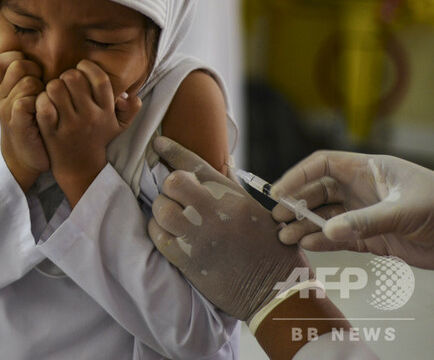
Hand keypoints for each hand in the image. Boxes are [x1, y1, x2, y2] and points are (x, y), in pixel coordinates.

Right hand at [0, 51, 48, 190]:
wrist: (24, 159)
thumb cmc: (32, 125)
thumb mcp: (24, 98)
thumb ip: (25, 78)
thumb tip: (41, 55)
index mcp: (2, 87)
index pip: (3, 58)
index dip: (20, 58)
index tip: (33, 72)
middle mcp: (1, 95)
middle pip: (18, 65)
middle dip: (36, 72)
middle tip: (42, 89)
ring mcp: (6, 109)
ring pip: (27, 82)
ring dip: (41, 90)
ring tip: (44, 103)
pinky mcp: (16, 123)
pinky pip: (26, 101)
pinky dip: (40, 104)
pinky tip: (44, 114)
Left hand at [35, 60, 140, 205]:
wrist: (80, 167)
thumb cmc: (97, 138)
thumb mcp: (119, 125)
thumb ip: (131, 109)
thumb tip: (131, 96)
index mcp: (106, 111)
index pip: (99, 79)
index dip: (88, 67)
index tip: (81, 68)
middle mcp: (89, 117)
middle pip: (73, 78)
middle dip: (67, 75)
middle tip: (65, 83)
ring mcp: (70, 125)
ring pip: (55, 88)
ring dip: (52, 86)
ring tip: (54, 92)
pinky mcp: (52, 133)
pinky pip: (43, 107)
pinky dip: (40, 100)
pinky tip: (44, 103)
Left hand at [148, 137, 308, 323]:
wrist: (275, 290)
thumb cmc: (270, 248)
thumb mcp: (255, 210)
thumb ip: (232, 188)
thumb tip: (222, 162)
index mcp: (230, 196)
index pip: (194, 164)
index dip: (171, 150)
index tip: (157, 143)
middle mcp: (213, 211)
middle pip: (173, 182)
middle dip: (169, 186)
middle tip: (174, 196)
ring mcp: (198, 235)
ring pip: (161, 209)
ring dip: (161, 209)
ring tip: (170, 215)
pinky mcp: (187, 259)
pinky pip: (158, 236)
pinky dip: (158, 231)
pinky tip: (167, 233)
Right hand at [272, 151, 433, 269]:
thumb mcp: (405, 209)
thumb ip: (366, 221)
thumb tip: (327, 231)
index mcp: (368, 170)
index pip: (323, 165)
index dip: (298, 176)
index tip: (279, 191)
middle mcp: (362, 190)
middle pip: (318, 192)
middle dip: (295, 203)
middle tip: (276, 217)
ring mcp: (364, 214)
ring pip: (324, 217)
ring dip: (304, 226)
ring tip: (284, 236)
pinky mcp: (371, 238)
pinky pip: (339, 238)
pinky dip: (321, 242)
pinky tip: (307, 245)